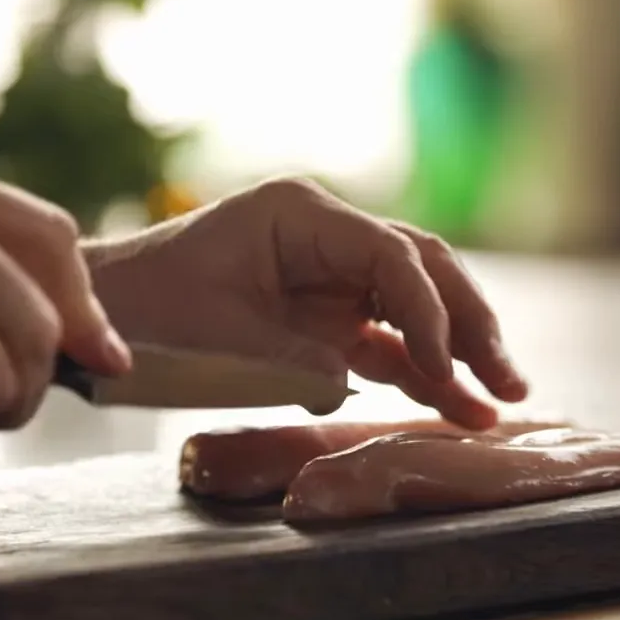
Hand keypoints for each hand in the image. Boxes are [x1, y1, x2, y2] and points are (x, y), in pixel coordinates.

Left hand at [85, 177, 528, 428]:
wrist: (112, 316)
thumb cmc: (153, 310)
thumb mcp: (226, 333)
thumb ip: (303, 356)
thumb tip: (369, 380)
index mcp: (302, 215)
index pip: (391, 256)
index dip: (428, 313)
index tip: (447, 369)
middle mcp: (330, 235)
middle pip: (422, 271)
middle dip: (469, 325)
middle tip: (508, 381)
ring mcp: (334, 274)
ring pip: (417, 305)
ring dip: (458, 352)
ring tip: (502, 400)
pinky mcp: (330, 313)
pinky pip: (388, 339)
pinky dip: (420, 371)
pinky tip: (457, 403)